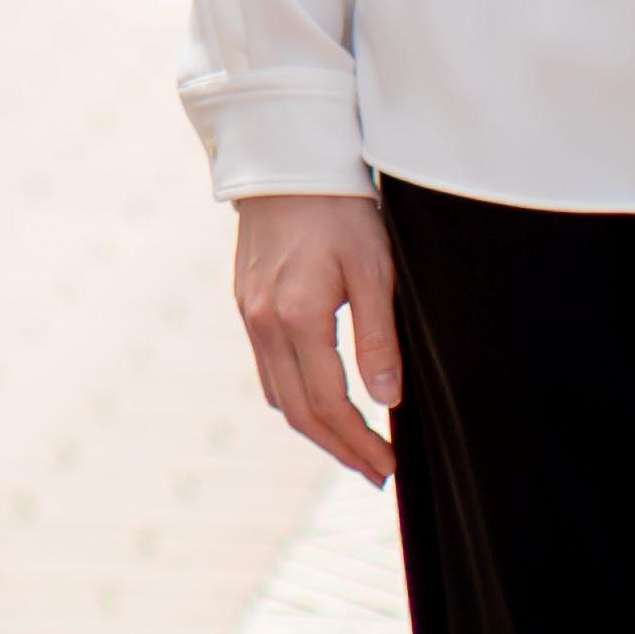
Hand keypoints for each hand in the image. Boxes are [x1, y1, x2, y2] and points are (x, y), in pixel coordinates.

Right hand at [232, 192, 400, 483]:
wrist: (286, 161)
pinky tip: (321, 400)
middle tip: (375, 473)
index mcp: (297, 317)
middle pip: (298, 412)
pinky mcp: (246, 304)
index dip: (358, 443)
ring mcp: (249, 315)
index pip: (328, 405)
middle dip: (338, 449)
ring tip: (353, 445)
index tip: (388, 465)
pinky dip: (295, 397)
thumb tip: (387, 400)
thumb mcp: (374, 269)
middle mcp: (264, 323)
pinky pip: (267, 369)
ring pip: (277, 395)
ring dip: (315, 429)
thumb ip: (378, 337)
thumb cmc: (340, 209)